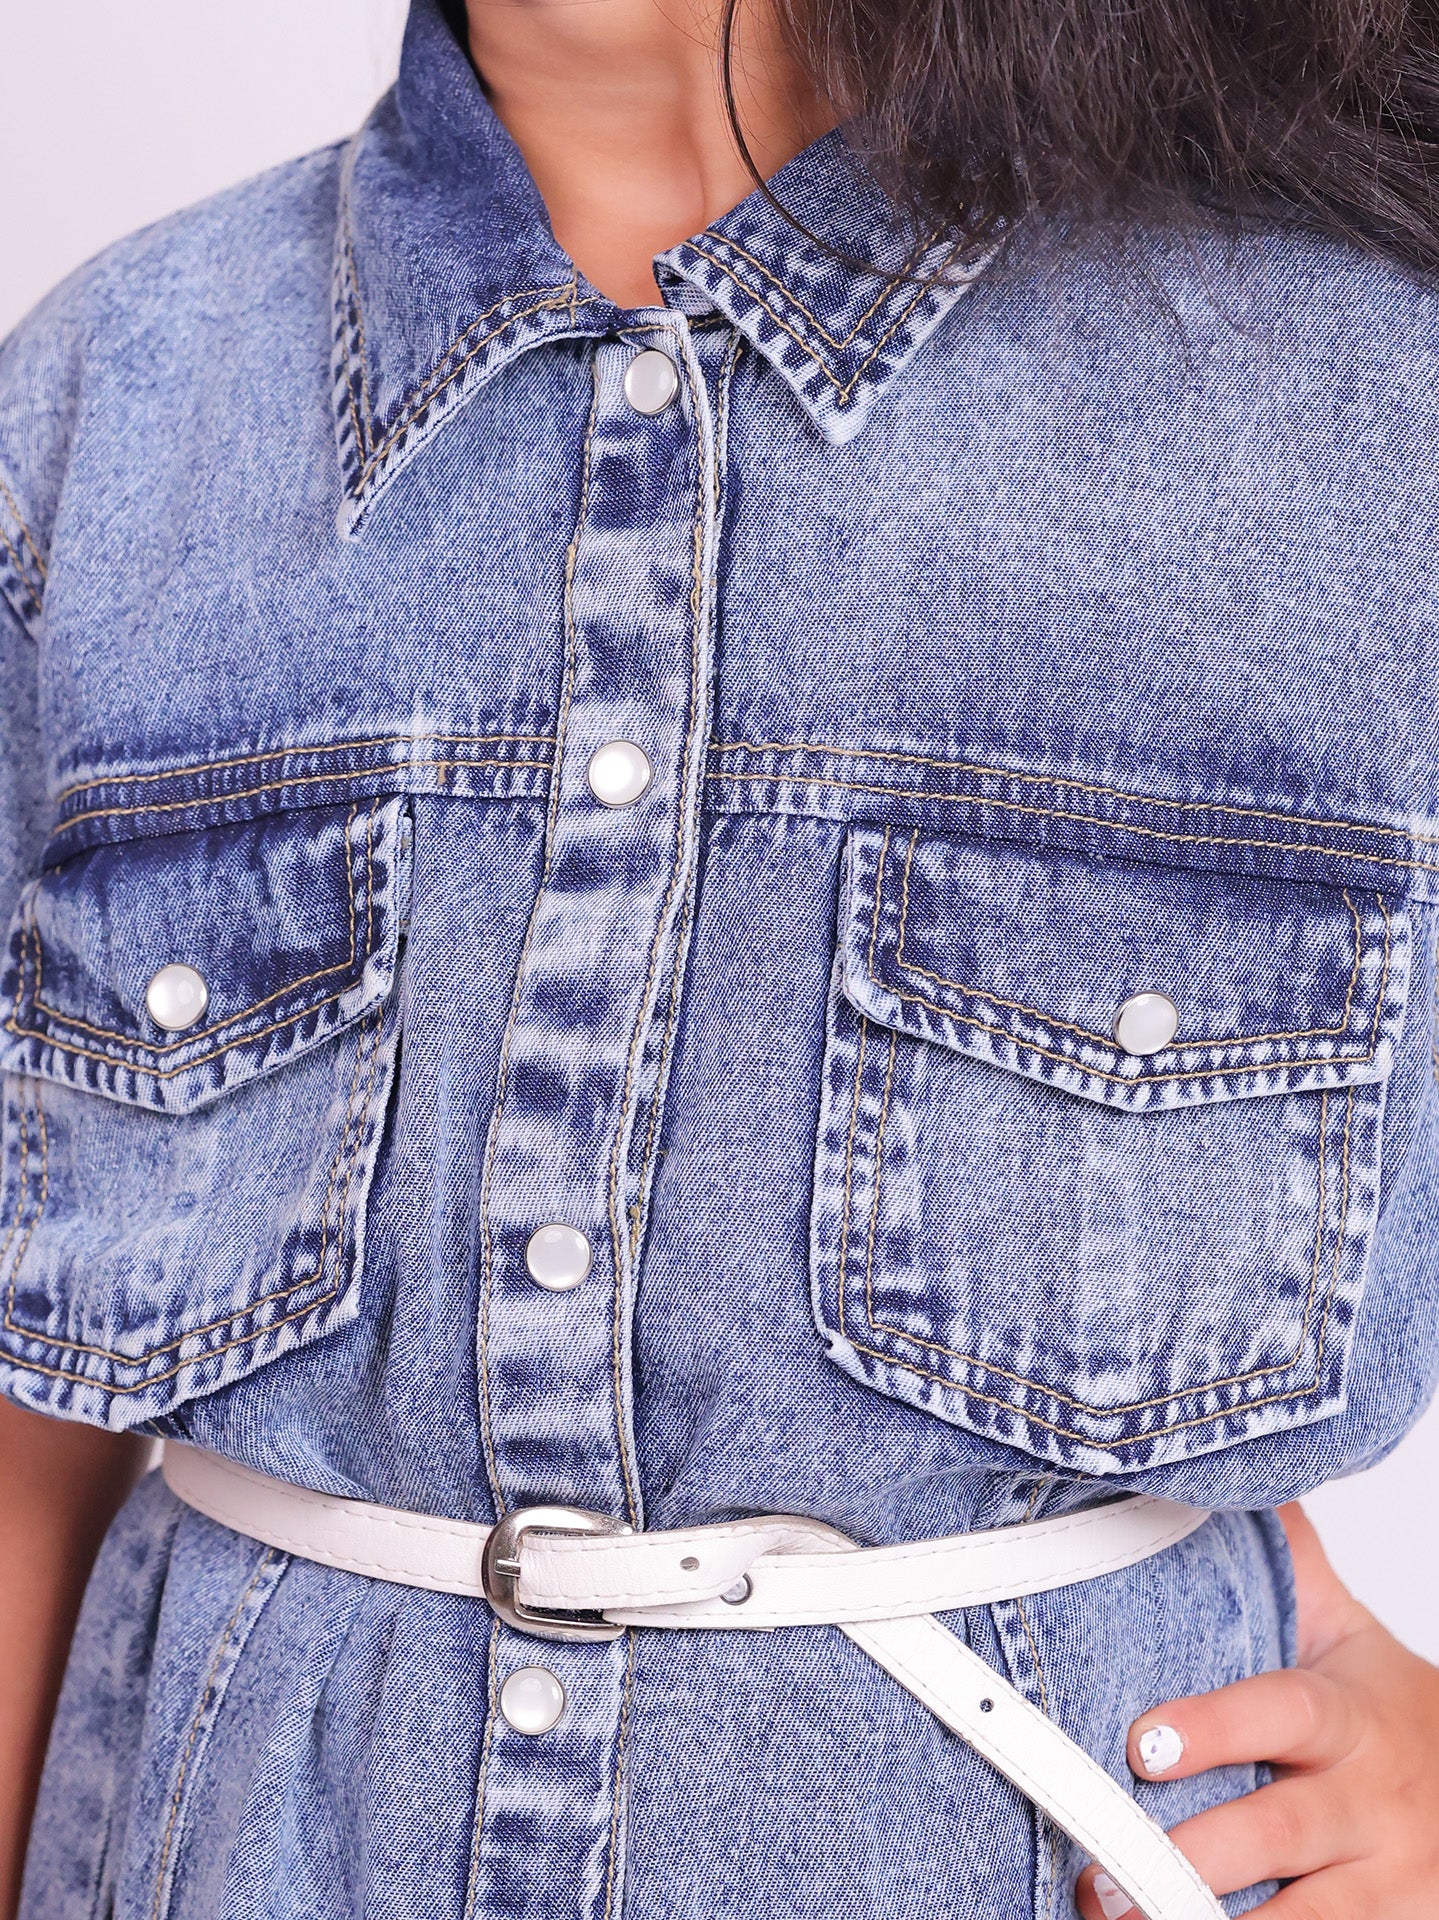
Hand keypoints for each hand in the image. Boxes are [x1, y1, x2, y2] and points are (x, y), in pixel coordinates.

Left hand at [1074, 1502, 1438, 1918]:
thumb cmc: (1386, 1713)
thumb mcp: (1348, 1635)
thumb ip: (1286, 1562)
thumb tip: (1224, 1464)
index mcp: (1348, 1715)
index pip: (1280, 1712)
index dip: (1213, 1726)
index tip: (1141, 1741)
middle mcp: (1370, 1801)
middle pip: (1281, 1830)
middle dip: (1192, 1852)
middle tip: (1098, 1866)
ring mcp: (1387, 1882)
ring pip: (1302, 1917)